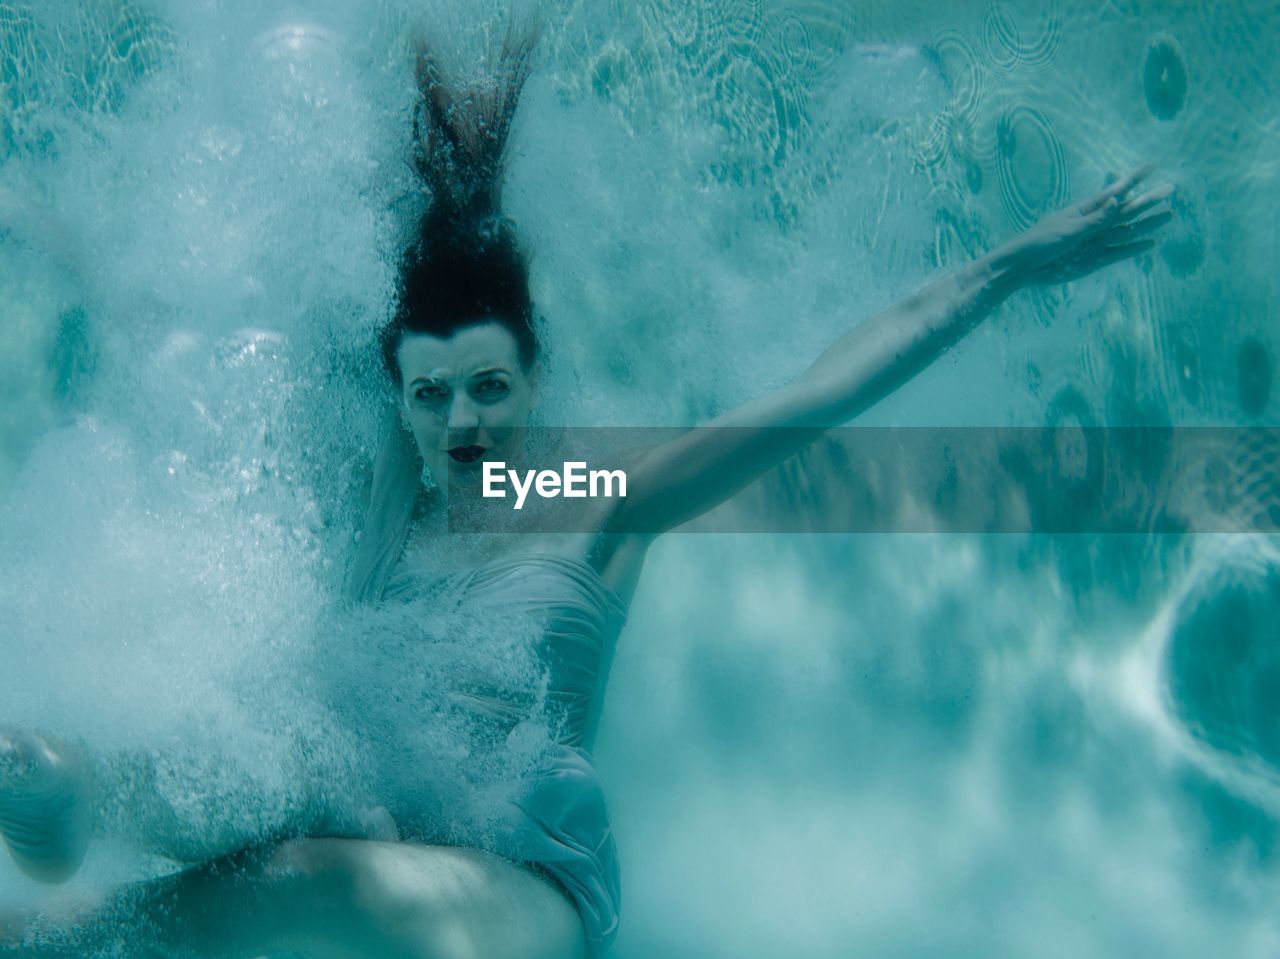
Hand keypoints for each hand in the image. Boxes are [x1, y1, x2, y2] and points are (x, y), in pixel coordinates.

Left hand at [994, 164, 1173, 287]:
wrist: (1025, 268)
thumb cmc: (1042, 242)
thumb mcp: (1070, 229)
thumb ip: (1096, 218)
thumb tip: (1119, 199)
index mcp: (1086, 210)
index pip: (1115, 191)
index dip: (1134, 178)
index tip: (1153, 165)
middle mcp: (1094, 224)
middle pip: (1127, 210)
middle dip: (1149, 199)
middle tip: (1171, 189)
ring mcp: (1095, 242)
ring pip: (1128, 231)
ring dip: (1148, 224)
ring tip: (1169, 215)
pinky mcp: (1093, 261)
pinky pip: (1118, 253)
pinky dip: (1134, 248)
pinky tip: (1150, 243)